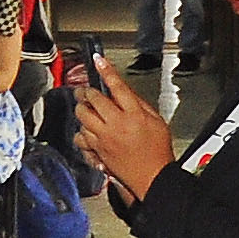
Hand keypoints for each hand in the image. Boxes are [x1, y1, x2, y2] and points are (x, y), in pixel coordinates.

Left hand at [73, 55, 175, 201]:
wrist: (151, 177)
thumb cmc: (157, 151)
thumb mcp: (156, 121)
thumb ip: (140, 105)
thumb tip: (125, 92)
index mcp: (134, 115)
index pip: (117, 87)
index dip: (106, 72)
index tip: (98, 60)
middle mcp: (116, 125)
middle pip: (94, 100)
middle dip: (88, 91)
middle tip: (86, 89)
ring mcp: (103, 138)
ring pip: (83, 116)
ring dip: (82, 108)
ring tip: (84, 106)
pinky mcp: (96, 150)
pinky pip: (80, 136)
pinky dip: (81, 130)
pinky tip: (86, 128)